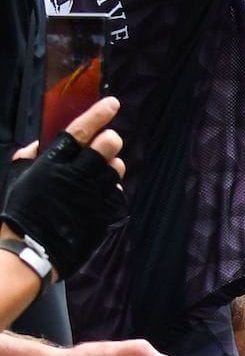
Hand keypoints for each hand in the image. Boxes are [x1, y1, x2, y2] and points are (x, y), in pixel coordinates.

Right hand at [3, 97, 126, 280]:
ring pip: (116, 170)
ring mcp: (92, 196)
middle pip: (106, 147)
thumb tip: (38, 143)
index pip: (80, 131)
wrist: (29, 251)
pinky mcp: (103, 214)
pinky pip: (116, 194)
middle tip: (106, 143)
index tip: (112, 104)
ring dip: (112, 166)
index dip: (98, 115)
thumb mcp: (17, 179)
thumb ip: (28, 157)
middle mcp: (74, 177)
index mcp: (52, 164)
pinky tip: (100, 192)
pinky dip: (110, 189)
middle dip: (109, 141)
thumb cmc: (20, 212)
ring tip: (101, 170)